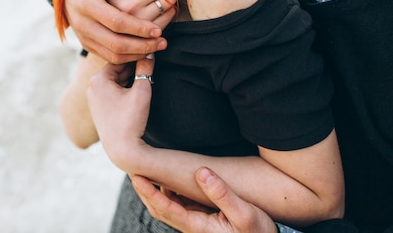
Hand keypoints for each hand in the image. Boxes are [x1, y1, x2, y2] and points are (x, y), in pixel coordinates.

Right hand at [64, 0, 178, 63]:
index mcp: (86, 4)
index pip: (116, 21)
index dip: (138, 28)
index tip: (157, 30)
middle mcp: (83, 25)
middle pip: (116, 43)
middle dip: (142, 45)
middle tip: (162, 41)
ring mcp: (84, 38)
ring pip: (114, 55)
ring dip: (138, 54)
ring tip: (158, 46)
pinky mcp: (88, 46)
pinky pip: (111, 58)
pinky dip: (130, 58)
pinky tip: (145, 50)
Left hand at [86, 57, 154, 167]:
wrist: (122, 150)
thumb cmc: (131, 120)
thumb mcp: (142, 90)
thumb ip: (145, 68)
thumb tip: (150, 51)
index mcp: (98, 79)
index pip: (121, 59)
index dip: (138, 56)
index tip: (151, 52)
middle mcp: (91, 86)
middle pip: (118, 70)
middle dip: (134, 68)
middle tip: (152, 64)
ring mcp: (93, 98)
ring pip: (116, 81)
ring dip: (130, 79)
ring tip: (147, 78)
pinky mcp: (98, 108)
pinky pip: (113, 91)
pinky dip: (125, 89)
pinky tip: (137, 92)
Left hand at [132, 167, 277, 232]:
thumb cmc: (258, 231)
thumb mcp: (244, 213)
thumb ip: (223, 194)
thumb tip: (202, 172)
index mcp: (197, 226)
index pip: (165, 208)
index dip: (148, 191)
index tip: (135, 176)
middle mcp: (192, 226)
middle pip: (159, 207)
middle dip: (145, 189)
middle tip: (133, 166)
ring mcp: (195, 222)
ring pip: (168, 205)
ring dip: (156, 189)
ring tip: (147, 167)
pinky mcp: (201, 218)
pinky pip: (180, 203)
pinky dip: (170, 190)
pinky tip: (169, 176)